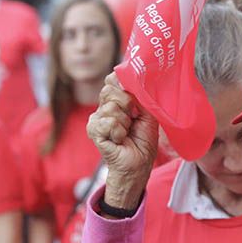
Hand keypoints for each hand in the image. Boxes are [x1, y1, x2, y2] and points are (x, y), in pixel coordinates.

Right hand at [87, 73, 159, 209]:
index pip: (112, 80)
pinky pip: (109, 122)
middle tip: (132, 120)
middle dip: (127, 105)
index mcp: (115, 101)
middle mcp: (103, 107)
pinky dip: (119, 132)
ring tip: (126, 133)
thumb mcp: (147, 114)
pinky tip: (119, 140)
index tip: (134, 98)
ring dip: (125, 123)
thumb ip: (140, 96)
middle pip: (109, 90)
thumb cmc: (143, 141)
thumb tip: (133, 78)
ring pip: (110, 107)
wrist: (139, 164)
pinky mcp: (93, 131)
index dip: (122, 84)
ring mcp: (96, 119)